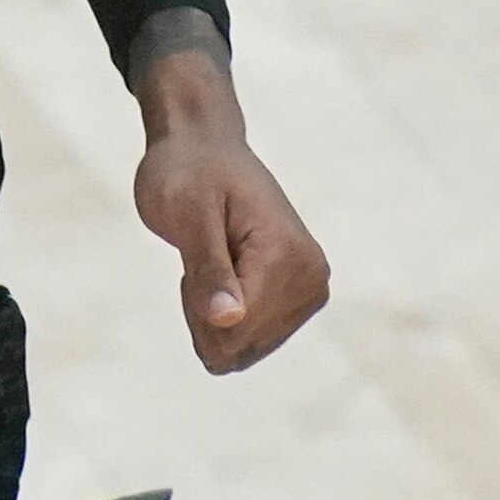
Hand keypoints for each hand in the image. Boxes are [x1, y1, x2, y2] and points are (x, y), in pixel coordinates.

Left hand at [128, 18, 328, 373]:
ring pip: (240, 351)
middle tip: (202, 254)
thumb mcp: (187, 212)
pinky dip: (223, 316)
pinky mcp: (299, 301)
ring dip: (211, 314)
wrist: (206, 149)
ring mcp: (310, 293)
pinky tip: (224, 272)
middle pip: (236, 346)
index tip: (197, 252)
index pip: (233, 331)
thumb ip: (208, 268)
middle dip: (203, 311)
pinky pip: (247, 343)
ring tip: (214, 258)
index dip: (196, 304)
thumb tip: (227, 320)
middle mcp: (312, 281)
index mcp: (291, 258)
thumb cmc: (189, 172)